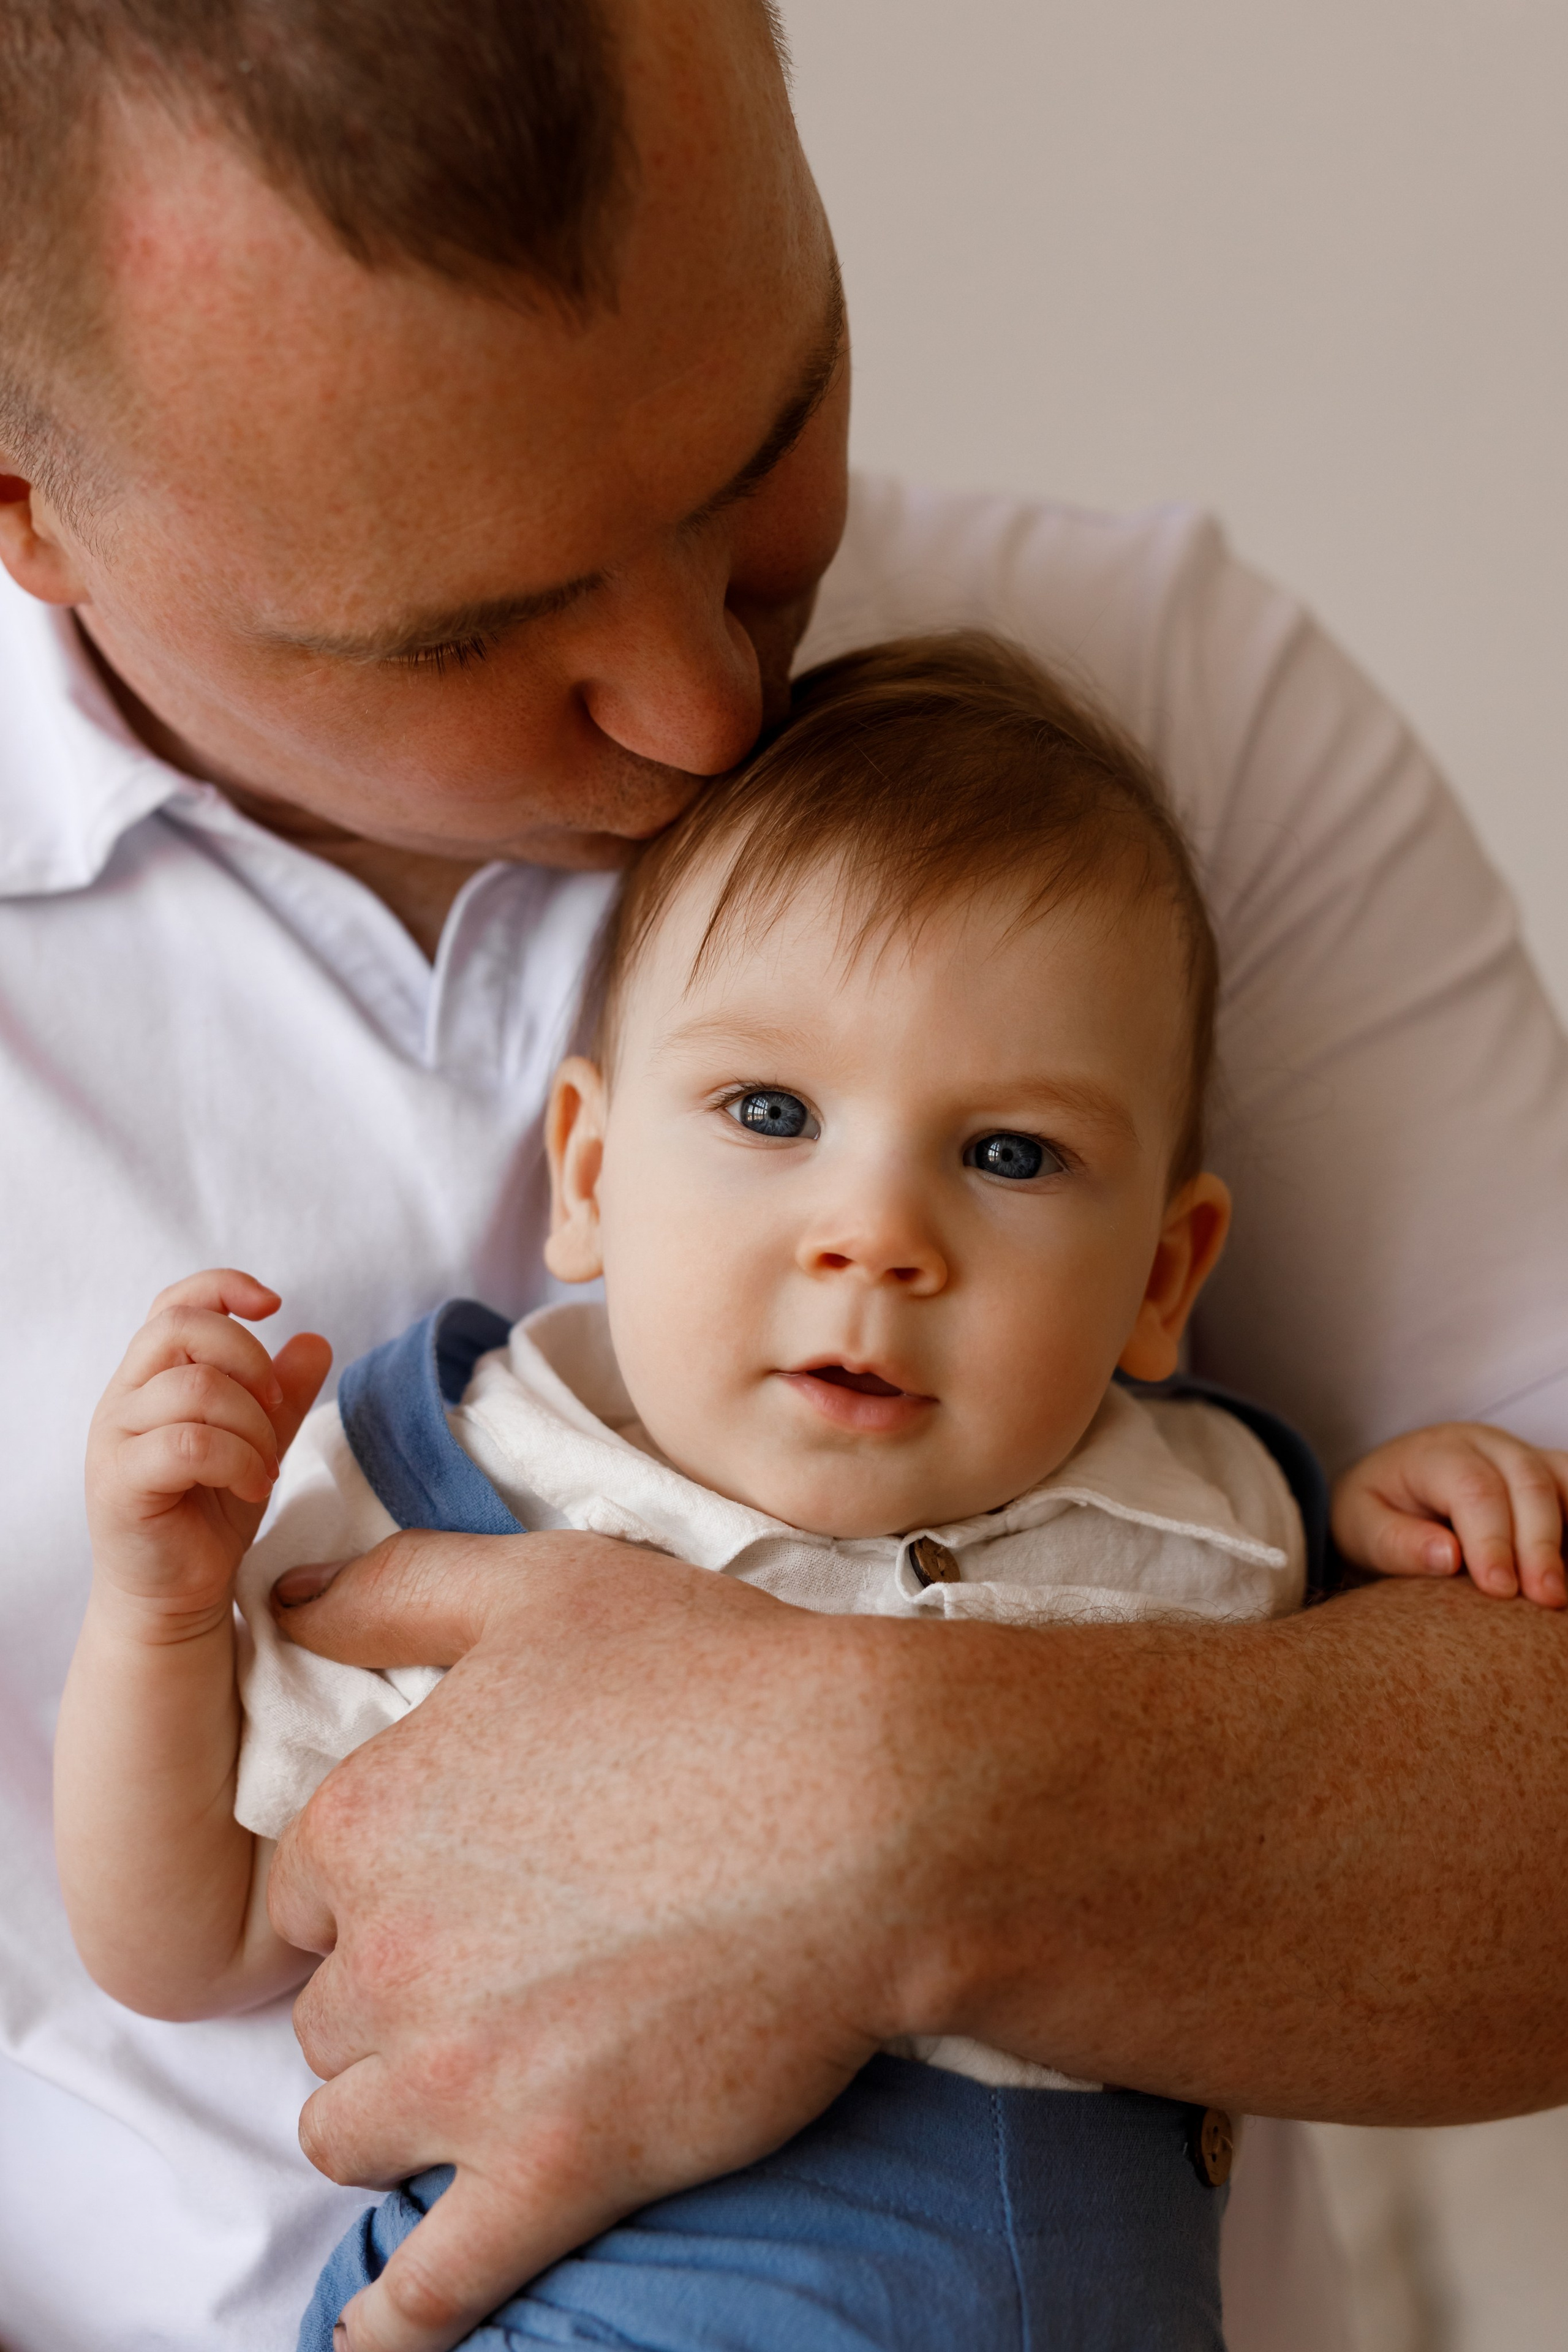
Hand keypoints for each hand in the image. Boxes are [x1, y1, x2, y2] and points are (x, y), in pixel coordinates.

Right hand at [86, 1268, 329, 1623]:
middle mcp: (124, 1398)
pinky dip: (239, 1460)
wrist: (175, 1595)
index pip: (174, 1303)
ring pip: (194, 1388)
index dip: (223, 1287)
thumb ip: (281, 1393)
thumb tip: (315, 1339)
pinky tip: (257, 1484)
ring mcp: (115, 1439)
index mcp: (151, 1378)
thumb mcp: (257, 1443)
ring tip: (266, 1464)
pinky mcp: (120, 1483)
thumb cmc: (210, 1514)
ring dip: (252, 1424)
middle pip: (182, 1329)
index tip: (274, 1303)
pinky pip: (188, 1445)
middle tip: (275, 1407)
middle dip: (248, 1358)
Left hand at [266, 1532, 915, 2351]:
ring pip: (353, 2132)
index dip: (369, 1892)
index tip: (441, 1888)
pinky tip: (373, 2346)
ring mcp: (464, 2076)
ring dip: (401, 2115)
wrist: (872, 1807)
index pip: (304, 1894)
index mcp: (370, 1819)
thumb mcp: (548, 1589)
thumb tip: (285, 1602)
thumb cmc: (721, 1684)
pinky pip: (428, 2291)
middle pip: (330, 2014)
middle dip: (393, 1999)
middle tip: (501, 1967)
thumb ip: (398, 1590)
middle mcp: (390, 1953)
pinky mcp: (551, 2171)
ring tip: (483, 2084)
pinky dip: (391, 2327)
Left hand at [1333, 1421, 1567, 1606]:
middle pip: (1528, 1483)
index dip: (1491, 1539)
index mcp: (1436, 1453)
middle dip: (1540, 1544)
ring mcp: (1523, 1455)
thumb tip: (1446, 1557)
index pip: (1473, 1488)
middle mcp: (1486, 1445)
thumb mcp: (1362, 1526)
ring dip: (1567, 1535)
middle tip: (1546, 1599)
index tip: (1499, 1588)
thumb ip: (1397, 1542)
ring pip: (1562, 1481)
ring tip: (1562, 1592)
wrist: (1392, 1486)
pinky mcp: (1547, 1475)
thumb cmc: (1377, 1510)